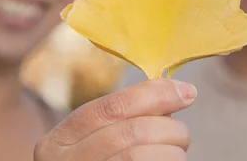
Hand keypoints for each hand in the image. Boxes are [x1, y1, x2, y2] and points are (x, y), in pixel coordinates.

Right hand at [35, 79, 195, 159]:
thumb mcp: (89, 144)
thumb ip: (119, 121)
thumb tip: (176, 94)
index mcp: (59, 141)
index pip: (112, 107)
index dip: (154, 95)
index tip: (187, 91)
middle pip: (132, 132)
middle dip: (170, 128)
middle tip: (181, 135)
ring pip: (142, 156)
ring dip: (173, 153)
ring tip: (175, 154)